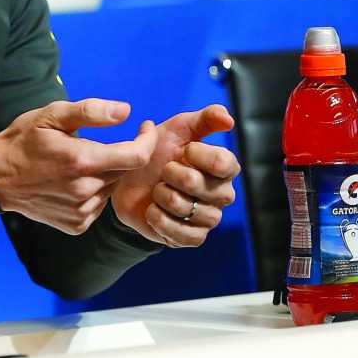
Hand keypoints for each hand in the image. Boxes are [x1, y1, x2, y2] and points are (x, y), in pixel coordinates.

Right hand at [0, 99, 157, 234]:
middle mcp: (85, 190)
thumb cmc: (22, 141)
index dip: (147, 140)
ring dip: (104, 174)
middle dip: (118, 154)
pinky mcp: (76, 224)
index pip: (136, 156)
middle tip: (96, 144)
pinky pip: (98, 205)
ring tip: (76, 164)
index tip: (145, 127)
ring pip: (110, 188)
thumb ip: (91, 111)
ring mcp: (81, 211)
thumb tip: (126, 111)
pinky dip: (92, 192)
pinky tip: (70, 183)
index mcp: (83, 161)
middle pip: (124, 171)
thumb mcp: (51, 115)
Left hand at [111, 104, 240, 246]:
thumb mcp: (178, 129)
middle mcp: (222, 194)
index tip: (181, 151)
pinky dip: (160, 219)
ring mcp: (208, 218)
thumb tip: (229, 119)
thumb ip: (206, 118)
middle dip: (172, 174)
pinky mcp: (192, 238)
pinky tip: (153, 210)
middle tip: (163, 172)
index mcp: (224, 168)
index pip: (223, 162)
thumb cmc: (157, 153)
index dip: (195, 155)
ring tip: (157, 191)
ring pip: (189, 210)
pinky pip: (182, 234)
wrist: (128, 182)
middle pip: (201, 185)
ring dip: (163, 197)